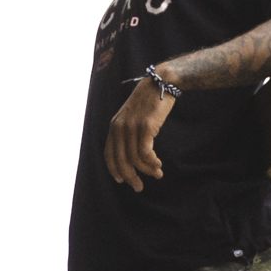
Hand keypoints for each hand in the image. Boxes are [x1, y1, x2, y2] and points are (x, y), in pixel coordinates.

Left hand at [104, 76, 175, 191]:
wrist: (161, 82)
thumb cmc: (149, 101)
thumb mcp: (132, 116)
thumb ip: (128, 132)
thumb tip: (132, 154)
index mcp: (114, 126)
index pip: (109, 154)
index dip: (114, 169)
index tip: (121, 180)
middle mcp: (120, 127)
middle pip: (121, 160)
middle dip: (130, 177)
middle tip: (138, 187)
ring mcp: (132, 127)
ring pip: (135, 158)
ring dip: (146, 170)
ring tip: (157, 174)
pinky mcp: (146, 126)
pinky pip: (145, 152)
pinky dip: (151, 162)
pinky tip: (158, 165)